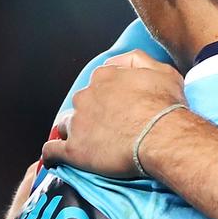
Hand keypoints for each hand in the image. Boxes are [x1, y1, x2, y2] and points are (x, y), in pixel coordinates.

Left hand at [43, 51, 187, 178]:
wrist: (163, 138)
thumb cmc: (166, 107)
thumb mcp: (162, 71)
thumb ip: (137, 60)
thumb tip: (117, 62)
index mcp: (104, 77)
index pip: (98, 83)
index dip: (108, 96)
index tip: (118, 107)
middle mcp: (86, 97)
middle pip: (81, 104)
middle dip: (91, 113)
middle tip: (110, 127)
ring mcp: (78, 124)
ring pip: (65, 126)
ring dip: (74, 132)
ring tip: (90, 144)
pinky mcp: (73, 150)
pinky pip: (51, 151)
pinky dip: (52, 154)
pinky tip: (56, 158)